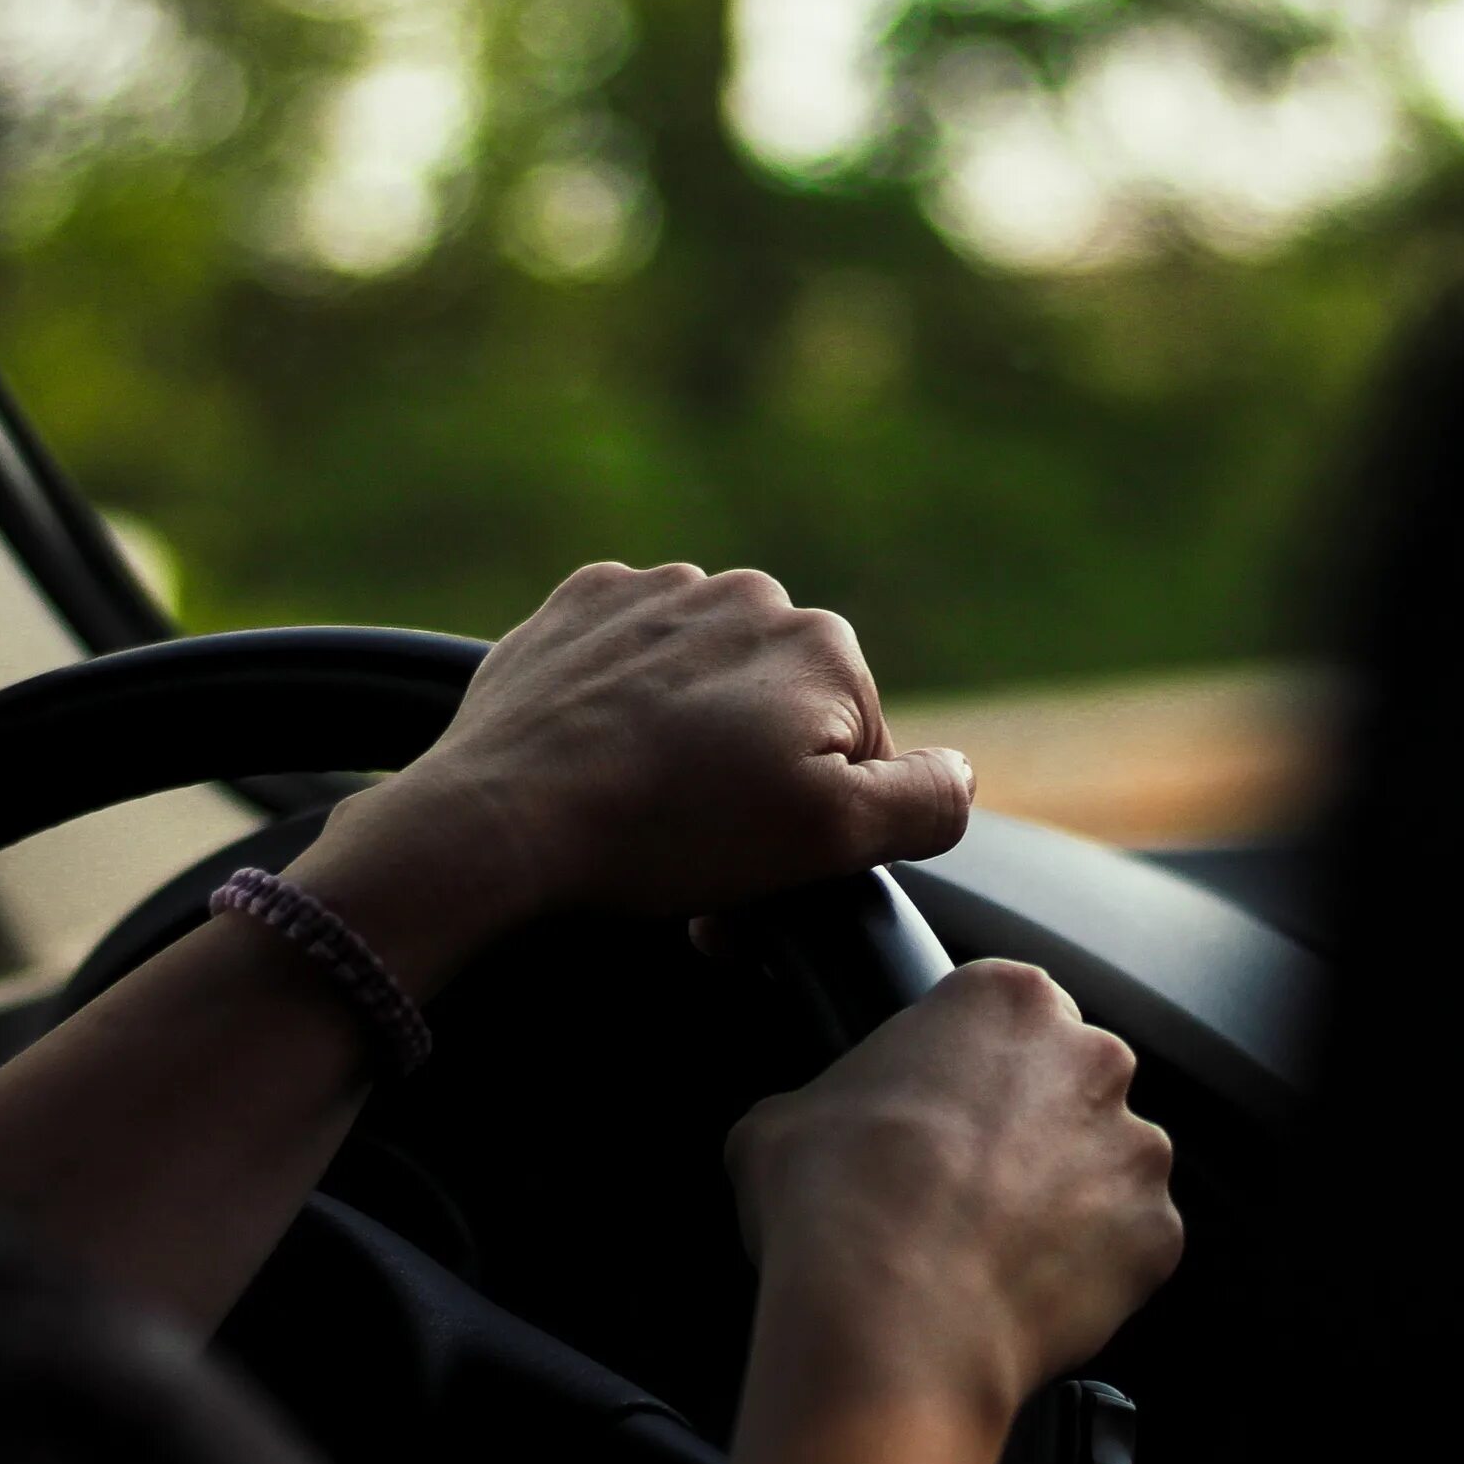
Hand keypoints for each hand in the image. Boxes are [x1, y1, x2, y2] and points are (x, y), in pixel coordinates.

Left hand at [380, 562, 974, 920]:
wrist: (502, 818)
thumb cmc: (670, 833)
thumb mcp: (832, 839)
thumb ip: (927, 801)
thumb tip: (962, 774)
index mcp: (824, 644)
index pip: (859, 756)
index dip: (817, 829)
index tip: (763, 872)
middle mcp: (748, 594)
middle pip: (781, 715)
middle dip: (755, 784)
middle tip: (700, 856)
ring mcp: (655, 591)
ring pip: (705, 688)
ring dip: (690, 746)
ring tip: (642, 813)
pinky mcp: (577, 607)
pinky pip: (628, 663)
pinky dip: (623, 710)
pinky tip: (598, 763)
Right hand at [723, 960, 1182, 1424]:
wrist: (889, 1321)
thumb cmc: (836, 1204)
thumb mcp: (781, 1120)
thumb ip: (825, 1103)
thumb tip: (813, 1134)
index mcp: (1006, 1000)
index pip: (999, 1012)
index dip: (963, 1066)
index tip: (937, 1107)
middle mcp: (1091, 1058)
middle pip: (1068, 1081)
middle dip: (1027, 1125)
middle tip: (961, 1182)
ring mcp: (1136, 1149)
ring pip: (1105, 1164)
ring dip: (1064, 1195)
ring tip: (990, 1246)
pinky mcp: (1159, 1234)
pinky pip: (1127, 1245)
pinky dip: (1088, 1267)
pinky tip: (1022, 1288)